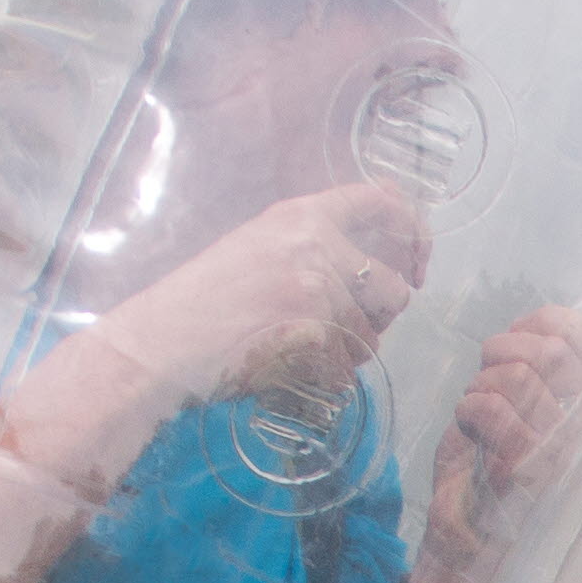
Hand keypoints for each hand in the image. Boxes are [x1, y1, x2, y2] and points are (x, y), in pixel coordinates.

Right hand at [112, 182, 431, 418]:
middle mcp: (317, 247)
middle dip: (378, 317)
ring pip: (372, 338)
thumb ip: (313, 248)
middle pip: (394, 289)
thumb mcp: (257, 247)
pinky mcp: (318, 337)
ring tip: (296, 349)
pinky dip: (327, 380)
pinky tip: (288, 370)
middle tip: (342, 330)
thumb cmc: (204, 301)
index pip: (379, 202)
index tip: (416, 260)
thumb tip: (372, 270)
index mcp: (301, 216)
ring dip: (346, 353)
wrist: (165, 341)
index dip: (410, 230)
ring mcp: (320, 293)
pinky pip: (349, 371)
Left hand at [417, 304, 581, 582]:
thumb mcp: (520, 412)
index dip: (548, 324)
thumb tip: (543, 327)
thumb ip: (538, 370)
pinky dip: (468, 411)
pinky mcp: (525, 468)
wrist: (468, 547)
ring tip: (480, 417)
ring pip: (517, 375)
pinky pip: (490, 405)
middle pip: (551, 352)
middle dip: (504, 352)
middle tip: (491, 382)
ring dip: (482, 386)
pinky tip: (472, 435)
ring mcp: (561, 450)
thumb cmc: (490, 477)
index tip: (521, 341)